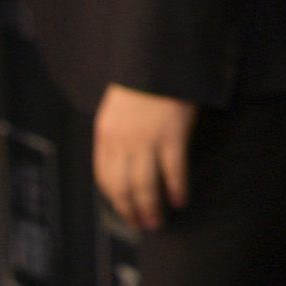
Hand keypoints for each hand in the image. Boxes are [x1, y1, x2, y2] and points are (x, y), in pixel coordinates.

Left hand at [93, 85, 196, 230]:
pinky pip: (173, 171)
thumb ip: (116, 134)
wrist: (159, 60)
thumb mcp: (117, 108)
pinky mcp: (172, 136)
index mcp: (105, 134)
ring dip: (151, 208)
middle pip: (122, 187)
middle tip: (142, 224)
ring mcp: (147, 140)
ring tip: (158, 221)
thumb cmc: (142, 82)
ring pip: (145, 185)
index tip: (125, 211)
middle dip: (131, 210)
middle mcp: (122, 142)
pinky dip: (177, 190)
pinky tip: (181, 200)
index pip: (105, 177)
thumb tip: (123, 162)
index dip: (115, 199)